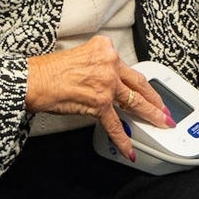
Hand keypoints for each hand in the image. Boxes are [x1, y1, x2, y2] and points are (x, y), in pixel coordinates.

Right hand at [25, 36, 171, 160]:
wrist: (33, 80)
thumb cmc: (49, 70)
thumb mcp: (81, 54)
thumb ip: (98, 64)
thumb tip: (109, 80)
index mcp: (105, 50)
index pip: (129, 69)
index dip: (142, 83)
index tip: (149, 90)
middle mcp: (109, 63)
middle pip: (139, 84)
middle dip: (155, 99)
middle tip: (165, 109)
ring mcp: (106, 84)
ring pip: (134, 103)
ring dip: (150, 116)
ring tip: (161, 124)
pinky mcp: (99, 103)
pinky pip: (115, 124)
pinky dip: (123, 139)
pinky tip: (130, 149)